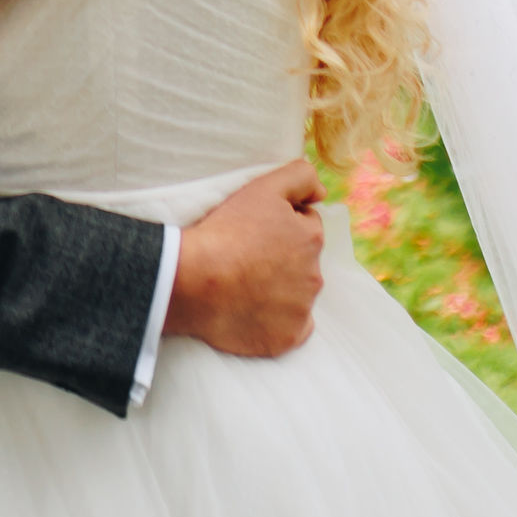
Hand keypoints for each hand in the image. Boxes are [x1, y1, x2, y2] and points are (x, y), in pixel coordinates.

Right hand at [166, 161, 327, 356]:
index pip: (304, 226)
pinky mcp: (286, 338)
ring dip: (277, 289)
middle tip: (245, 258)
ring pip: (294, 295)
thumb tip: (322, 192)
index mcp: (311, 239)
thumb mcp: (263, 187)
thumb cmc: (226, 232)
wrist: (195, 280)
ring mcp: (301, 310)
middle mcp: (314, 276)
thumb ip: (301, 177)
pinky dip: (276, 322)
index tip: (254, 231)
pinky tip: (251, 312)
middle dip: (281, 258)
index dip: (278, 225)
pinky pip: (290, 329)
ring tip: (242, 285)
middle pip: (301, 262)